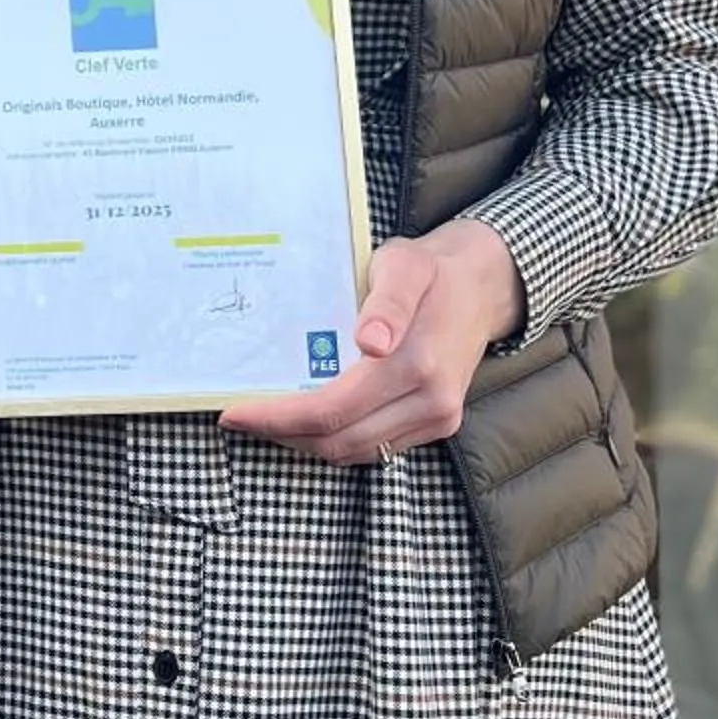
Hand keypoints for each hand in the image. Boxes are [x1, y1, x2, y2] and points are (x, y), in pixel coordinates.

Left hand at [218, 219, 525, 466]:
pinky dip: (336, 441)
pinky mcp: (439, 425)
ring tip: (267, 420)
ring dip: (306, 443)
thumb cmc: (431, 270)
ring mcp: (438, 419)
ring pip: (356, 452)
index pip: (332, 410)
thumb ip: (386, 302)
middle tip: (240, 417)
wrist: (482, 286)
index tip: (235, 414)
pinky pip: (377, 448)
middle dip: (283, 435)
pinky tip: (307, 422)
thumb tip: (370, 342)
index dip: (279, 418)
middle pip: (339, 441)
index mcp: (417, 364)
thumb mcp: (404, 265)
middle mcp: (431, 402)